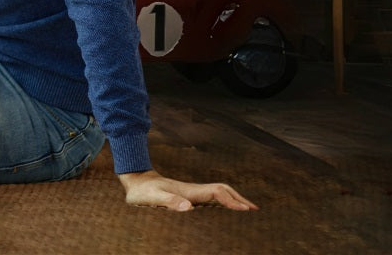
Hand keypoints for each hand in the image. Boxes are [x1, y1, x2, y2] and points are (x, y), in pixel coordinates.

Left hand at [120, 170, 257, 211]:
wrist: (135, 180)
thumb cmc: (142, 191)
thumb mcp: (153, 198)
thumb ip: (169, 202)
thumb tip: (188, 208)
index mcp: (189, 192)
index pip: (216, 193)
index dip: (231, 201)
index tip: (246, 210)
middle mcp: (194, 191)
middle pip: (222, 190)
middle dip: (240, 198)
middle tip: (256, 210)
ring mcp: (192, 193)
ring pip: (219, 193)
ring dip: (234, 199)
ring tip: (248, 210)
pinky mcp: (188, 196)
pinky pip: (211, 198)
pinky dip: (224, 202)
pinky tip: (226, 209)